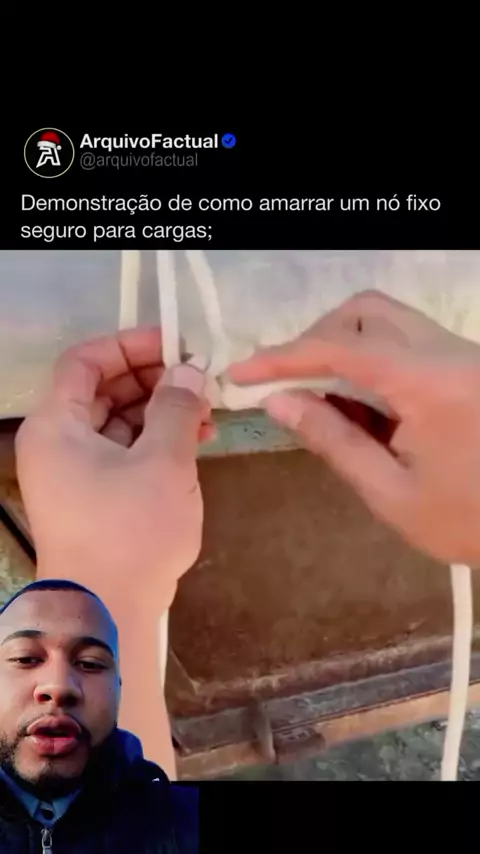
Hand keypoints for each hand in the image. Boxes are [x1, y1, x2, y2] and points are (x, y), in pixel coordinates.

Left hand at [15, 327, 212, 617]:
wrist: (108, 612)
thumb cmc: (130, 529)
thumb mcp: (163, 462)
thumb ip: (177, 408)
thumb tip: (189, 371)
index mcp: (57, 425)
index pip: (84, 362)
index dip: (129, 345)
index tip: (176, 345)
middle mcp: (59, 444)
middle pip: (103, 391)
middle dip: (154, 380)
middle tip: (201, 380)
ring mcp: (76, 474)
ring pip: (119, 423)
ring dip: (162, 412)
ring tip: (209, 415)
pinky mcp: (96, 499)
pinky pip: (125, 454)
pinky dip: (157, 443)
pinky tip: (197, 443)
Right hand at [228, 289, 479, 567]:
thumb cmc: (469, 521)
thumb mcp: (391, 492)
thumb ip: (333, 440)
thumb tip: (279, 401)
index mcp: (431, 384)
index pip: (342, 347)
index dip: (284, 356)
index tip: (242, 374)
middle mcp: (450, 353)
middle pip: (367, 311)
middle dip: (317, 338)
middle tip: (287, 382)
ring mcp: (464, 355)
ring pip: (390, 320)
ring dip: (345, 346)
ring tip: (322, 396)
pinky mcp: (469, 366)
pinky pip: (410, 342)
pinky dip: (373, 359)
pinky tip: (361, 404)